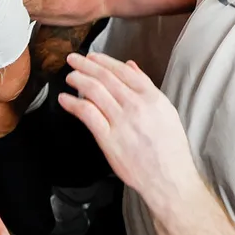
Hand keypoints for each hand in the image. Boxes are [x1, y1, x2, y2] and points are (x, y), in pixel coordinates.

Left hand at [58, 52, 200, 199]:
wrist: (169, 178)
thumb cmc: (169, 146)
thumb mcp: (165, 110)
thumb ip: (146, 86)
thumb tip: (130, 65)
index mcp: (151, 97)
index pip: (122, 70)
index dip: (103, 61)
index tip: (91, 57)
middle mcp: (136, 105)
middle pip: (105, 77)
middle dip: (85, 65)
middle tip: (73, 59)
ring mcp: (121, 121)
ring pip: (94, 91)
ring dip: (78, 79)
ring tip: (70, 76)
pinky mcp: (108, 139)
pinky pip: (87, 114)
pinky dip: (73, 103)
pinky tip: (65, 99)